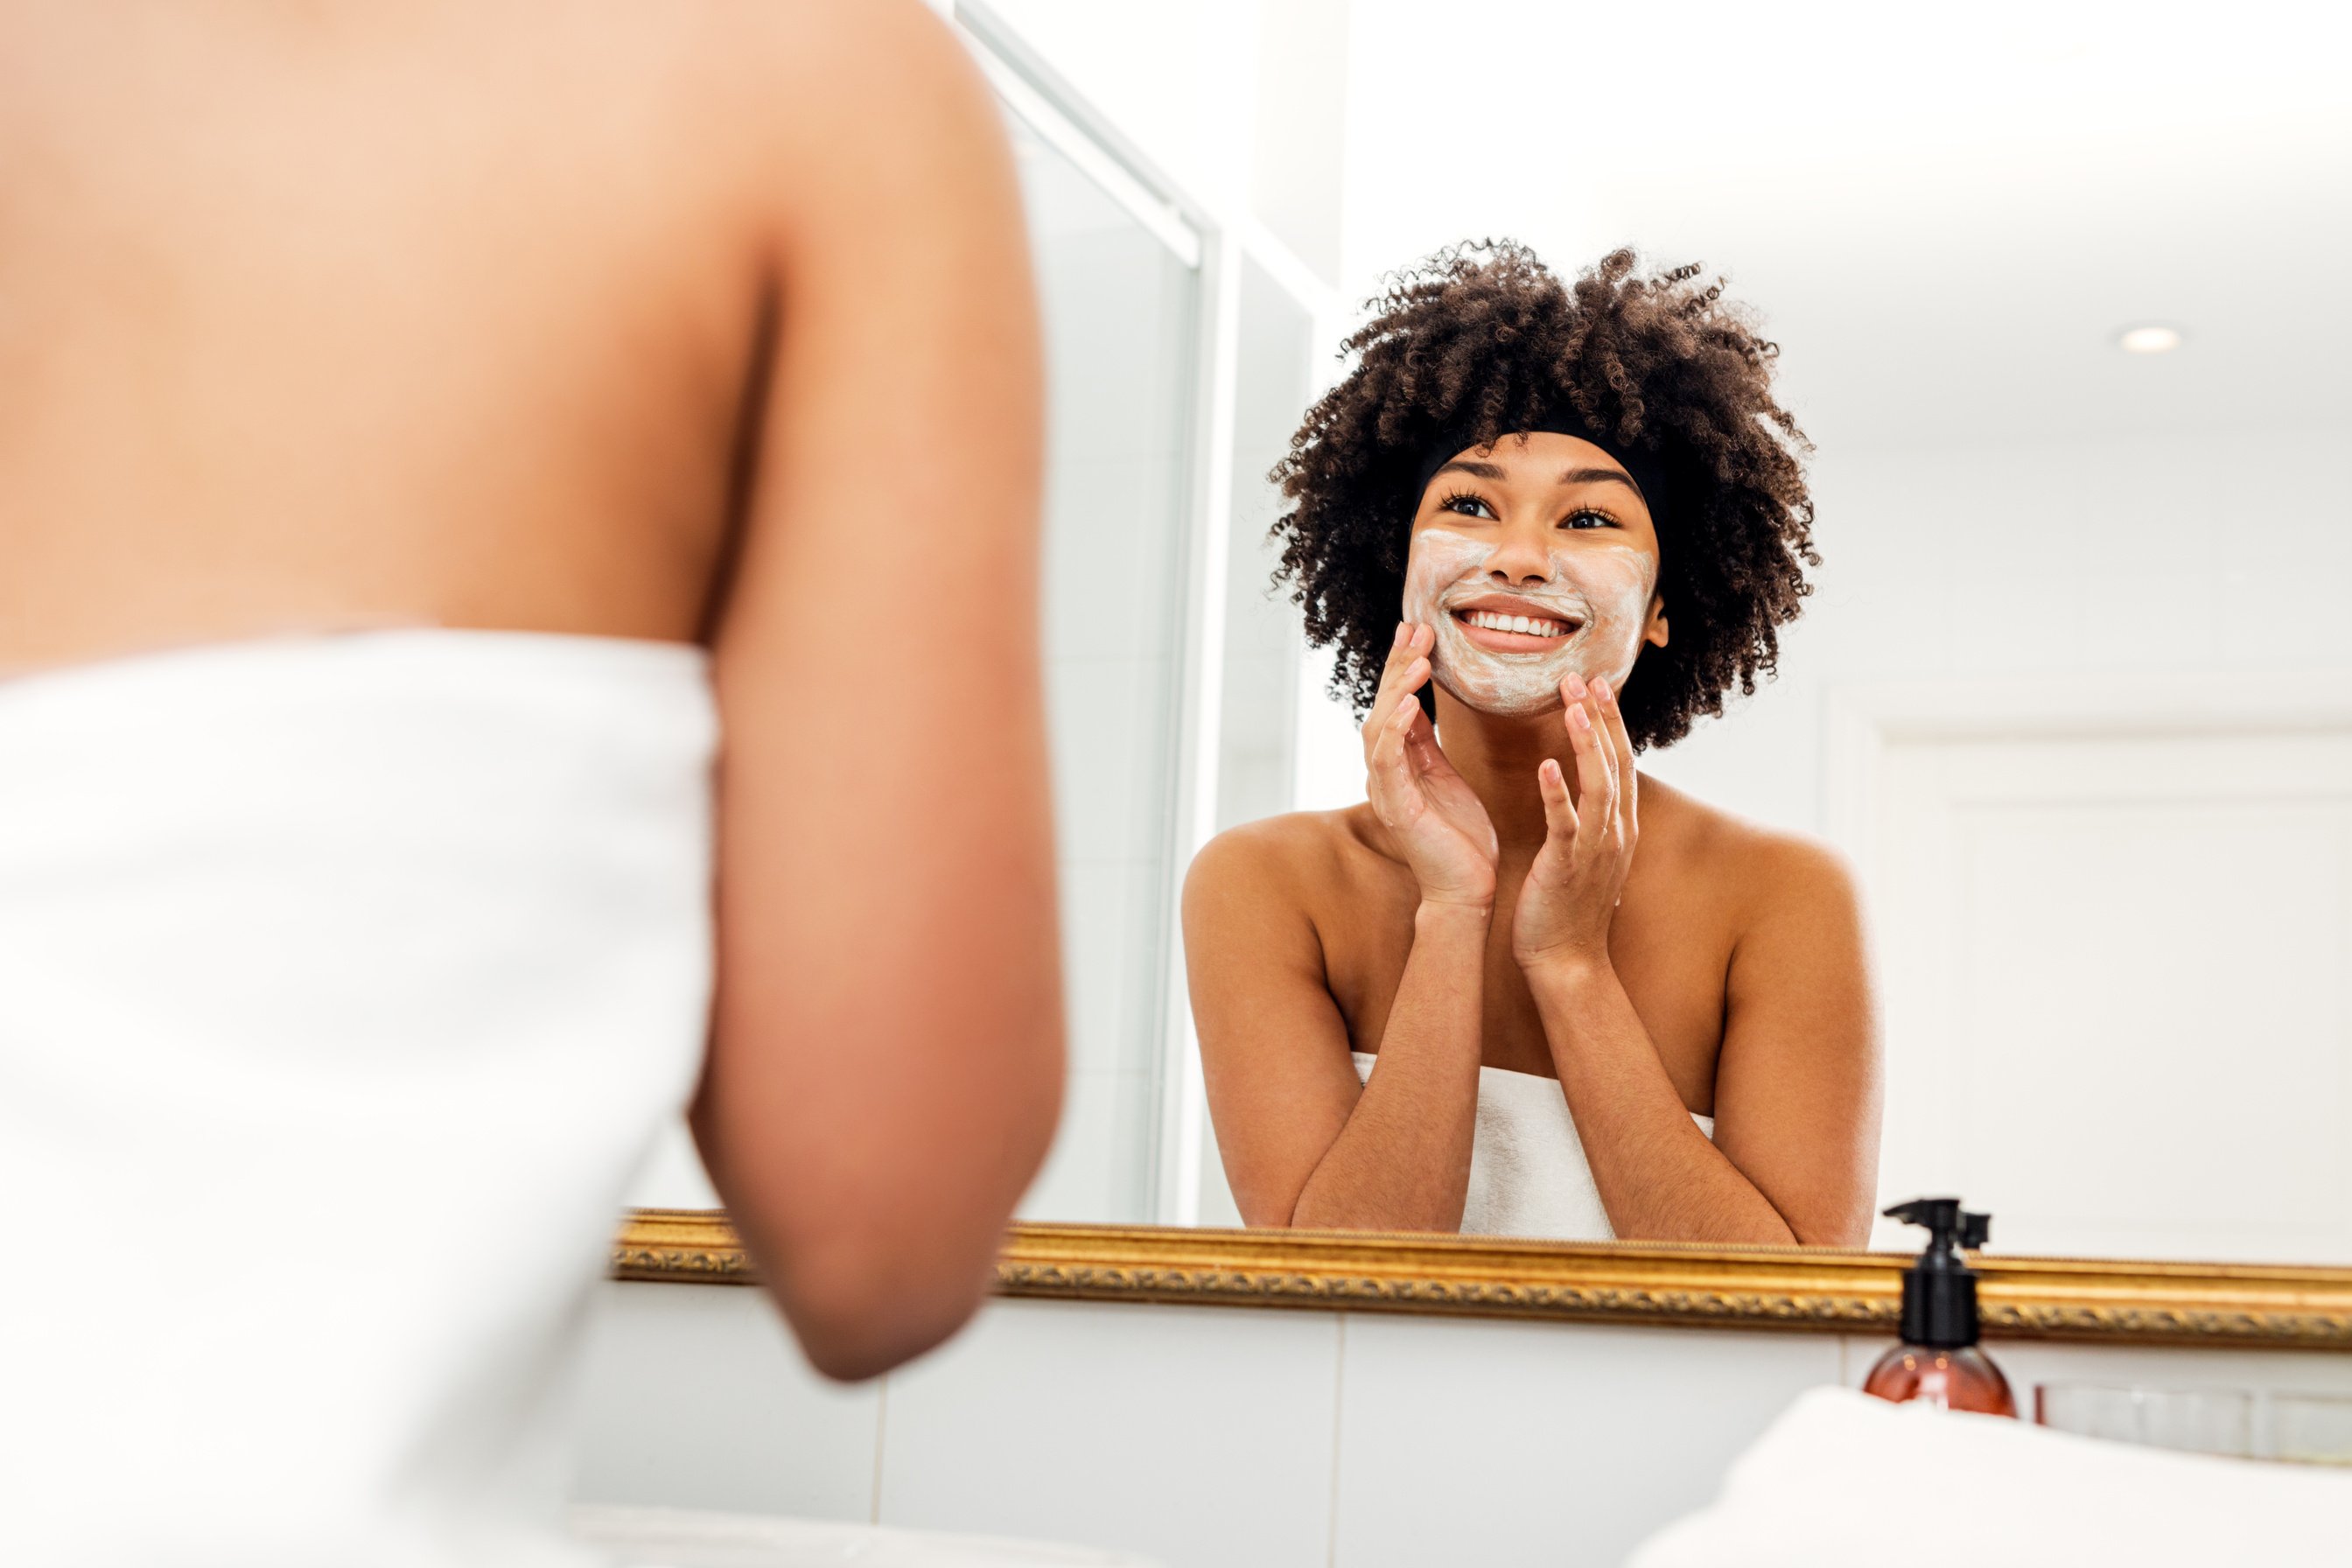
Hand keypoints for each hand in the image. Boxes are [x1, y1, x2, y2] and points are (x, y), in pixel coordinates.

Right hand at [1363, 621, 1498, 907]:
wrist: (1466, 890)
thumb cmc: (1460, 838)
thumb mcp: (1445, 777)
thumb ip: (1428, 743)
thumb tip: (1421, 701)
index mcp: (1399, 764)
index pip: (1396, 703)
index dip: (1402, 666)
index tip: (1417, 630)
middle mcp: (1385, 774)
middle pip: (1382, 707)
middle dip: (1398, 666)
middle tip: (1415, 629)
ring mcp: (1387, 791)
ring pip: (1379, 728)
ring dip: (1396, 690)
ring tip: (1417, 658)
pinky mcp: (1397, 809)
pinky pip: (1388, 761)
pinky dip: (1396, 729)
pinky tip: (1411, 702)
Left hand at [1512, 671, 1637, 971]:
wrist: (1566, 960)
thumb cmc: (1568, 906)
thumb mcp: (1586, 853)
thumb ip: (1589, 817)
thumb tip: (1583, 786)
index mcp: (1620, 826)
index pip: (1621, 762)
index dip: (1611, 722)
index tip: (1597, 685)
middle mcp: (1617, 832)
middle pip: (1616, 763)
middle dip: (1601, 719)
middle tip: (1584, 677)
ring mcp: (1596, 849)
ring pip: (1599, 786)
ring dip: (1586, 743)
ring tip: (1572, 706)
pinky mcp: (1568, 867)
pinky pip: (1566, 824)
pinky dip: (1557, 794)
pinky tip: (1544, 766)